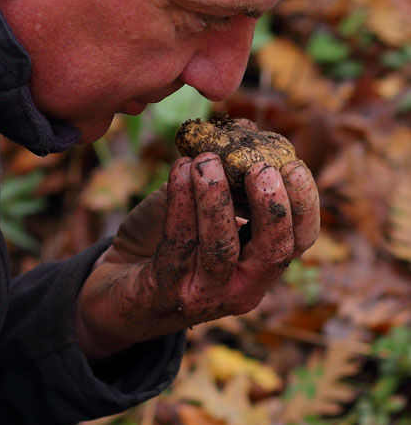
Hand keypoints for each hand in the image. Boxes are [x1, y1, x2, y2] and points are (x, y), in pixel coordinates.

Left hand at [76, 147, 318, 359]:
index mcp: (260, 263)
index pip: (300, 241)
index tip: (295, 166)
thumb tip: (247, 130)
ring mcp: (205, 294)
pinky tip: (178, 170)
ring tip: (206, 161)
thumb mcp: (204, 206)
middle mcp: (241, 286)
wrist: (119, 283)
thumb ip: (229, 177)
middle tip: (262, 169)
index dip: (304, 205)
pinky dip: (180, 203)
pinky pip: (178, 244)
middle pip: (274, 253)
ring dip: (216, 200)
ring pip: (221, 249)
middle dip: (272, 208)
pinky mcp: (168, 292)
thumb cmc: (170, 239)